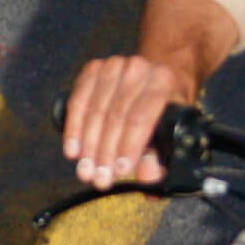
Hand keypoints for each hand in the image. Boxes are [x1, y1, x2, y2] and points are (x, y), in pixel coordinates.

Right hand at [60, 53, 182, 187]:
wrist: (154, 77)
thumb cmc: (163, 108)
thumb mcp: (172, 130)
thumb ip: (161, 157)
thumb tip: (146, 175)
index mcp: (163, 83)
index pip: (141, 117)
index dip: (129, 146)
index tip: (120, 171)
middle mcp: (138, 69)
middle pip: (115, 116)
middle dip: (105, 152)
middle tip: (99, 178)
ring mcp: (114, 66)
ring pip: (95, 110)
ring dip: (88, 145)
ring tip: (86, 170)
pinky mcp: (93, 68)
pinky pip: (78, 101)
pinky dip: (73, 128)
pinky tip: (72, 149)